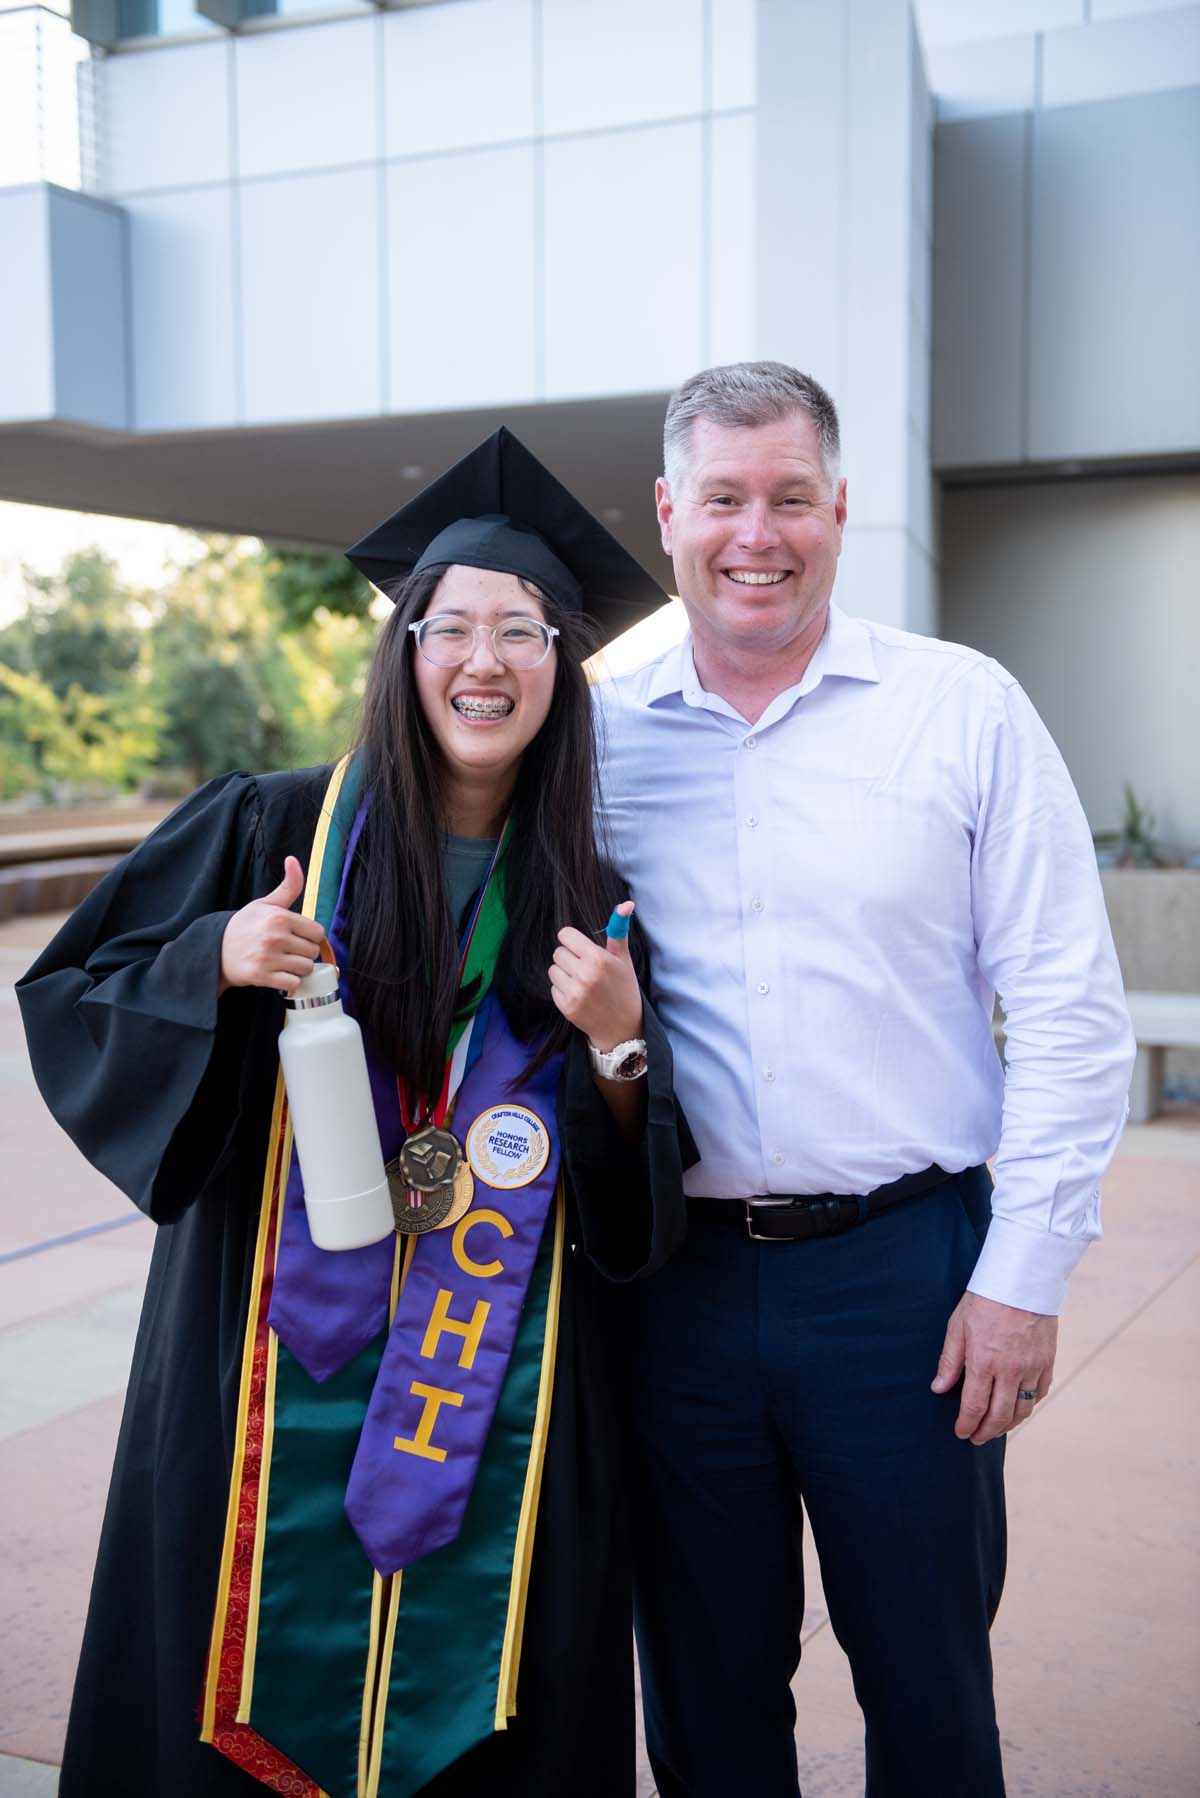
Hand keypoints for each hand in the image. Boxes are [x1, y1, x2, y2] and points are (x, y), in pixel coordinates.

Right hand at [219, 856, 326, 994]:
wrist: (215, 949)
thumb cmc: (244, 926)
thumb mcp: (265, 903)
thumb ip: (288, 886)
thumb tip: (293, 860)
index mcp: (279, 917)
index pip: (318, 932)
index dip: (310, 936)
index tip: (298, 936)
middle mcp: (275, 936)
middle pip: (313, 951)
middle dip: (304, 952)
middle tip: (288, 950)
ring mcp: (268, 958)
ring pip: (305, 968)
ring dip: (298, 968)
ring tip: (283, 962)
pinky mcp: (261, 976)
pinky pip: (293, 983)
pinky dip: (289, 982)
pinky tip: (278, 973)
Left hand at [548, 900, 642, 1052]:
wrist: (623, 1027)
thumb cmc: (624, 988)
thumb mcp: (624, 959)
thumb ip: (619, 930)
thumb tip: (626, 904)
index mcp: (598, 959)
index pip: (565, 935)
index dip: (572, 940)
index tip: (580, 948)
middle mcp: (584, 974)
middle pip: (558, 952)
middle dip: (570, 958)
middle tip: (585, 968)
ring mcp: (574, 992)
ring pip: (553, 969)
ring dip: (564, 973)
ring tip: (581, 982)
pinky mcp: (566, 1006)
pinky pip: (553, 987)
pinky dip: (563, 989)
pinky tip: (578, 995)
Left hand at [931, 1291, 1057, 1444]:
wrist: (1021, 1280)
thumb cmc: (985, 1300)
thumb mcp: (958, 1327)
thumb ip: (950, 1362)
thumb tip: (939, 1389)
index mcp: (983, 1362)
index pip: (974, 1406)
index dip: (966, 1425)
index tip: (961, 1433)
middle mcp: (1009, 1370)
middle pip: (999, 1416)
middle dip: (986, 1433)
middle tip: (977, 1439)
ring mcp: (1031, 1368)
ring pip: (1022, 1410)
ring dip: (1008, 1426)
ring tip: (996, 1430)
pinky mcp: (1047, 1362)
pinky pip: (1039, 1394)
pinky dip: (1028, 1407)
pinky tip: (1018, 1409)